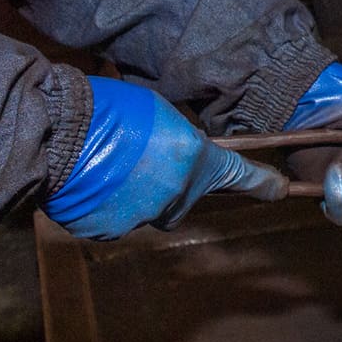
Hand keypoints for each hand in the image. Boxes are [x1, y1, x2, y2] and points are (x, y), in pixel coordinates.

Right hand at [43, 76, 285, 239]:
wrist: (60, 131)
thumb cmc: (110, 111)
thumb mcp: (160, 114)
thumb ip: (181, 143)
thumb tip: (181, 158)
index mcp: (193, 159)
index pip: (238, 175)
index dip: (262, 183)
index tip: (281, 189)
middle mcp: (176, 193)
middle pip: (182, 198)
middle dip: (168, 184)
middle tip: (140, 159)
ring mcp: (143, 216)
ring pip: (149, 210)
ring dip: (136, 194)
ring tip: (109, 164)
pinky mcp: (111, 231)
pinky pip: (117, 220)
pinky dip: (109, 206)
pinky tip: (93, 181)